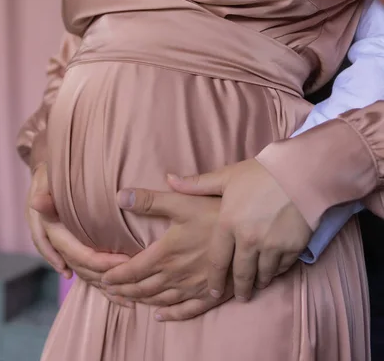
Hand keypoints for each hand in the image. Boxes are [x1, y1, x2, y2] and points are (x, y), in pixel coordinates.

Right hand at [27, 164, 130, 305]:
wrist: (46, 177)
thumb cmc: (51, 176)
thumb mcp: (46, 180)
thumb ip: (45, 194)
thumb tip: (37, 202)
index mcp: (48, 229)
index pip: (76, 252)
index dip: (99, 261)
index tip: (125, 262)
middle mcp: (54, 242)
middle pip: (80, 267)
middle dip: (104, 278)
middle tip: (131, 284)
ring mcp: (60, 247)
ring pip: (81, 272)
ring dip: (101, 287)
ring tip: (125, 299)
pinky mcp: (69, 247)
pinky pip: (83, 268)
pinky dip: (97, 282)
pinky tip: (113, 294)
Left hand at [101, 187, 233, 320]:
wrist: (251, 230)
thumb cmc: (215, 212)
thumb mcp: (180, 202)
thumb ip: (148, 201)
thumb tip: (119, 196)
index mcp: (166, 254)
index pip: (132, 270)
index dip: (115, 276)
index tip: (103, 278)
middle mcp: (177, 275)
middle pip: (143, 288)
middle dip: (124, 290)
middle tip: (109, 292)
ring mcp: (194, 287)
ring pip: (161, 300)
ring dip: (142, 301)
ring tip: (128, 300)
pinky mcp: (213, 294)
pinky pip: (188, 310)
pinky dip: (172, 315)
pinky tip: (161, 316)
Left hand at [168, 159, 311, 301]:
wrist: (301, 173)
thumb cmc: (260, 174)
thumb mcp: (225, 177)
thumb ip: (196, 184)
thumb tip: (169, 179)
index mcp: (227, 224)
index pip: (217, 262)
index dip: (214, 280)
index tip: (212, 292)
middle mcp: (248, 240)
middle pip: (241, 274)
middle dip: (239, 289)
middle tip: (240, 297)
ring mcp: (272, 246)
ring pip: (263, 274)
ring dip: (258, 282)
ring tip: (256, 286)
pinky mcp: (293, 247)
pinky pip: (282, 267)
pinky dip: (276, 271)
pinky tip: (273, 271)